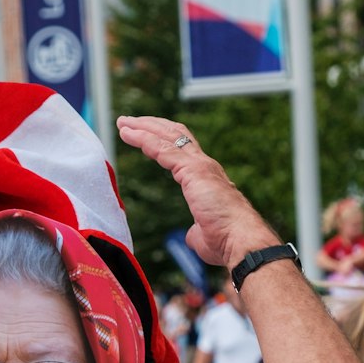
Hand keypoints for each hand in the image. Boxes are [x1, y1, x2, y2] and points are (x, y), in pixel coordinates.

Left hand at [116, 116, 278, 267]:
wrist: (240, 240)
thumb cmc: (225, 240)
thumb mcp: (203, 234)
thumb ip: (195, 229)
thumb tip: (191, 234)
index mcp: (206, 176)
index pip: (181, 148)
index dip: (160, 139)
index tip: (140, 135)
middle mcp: (204, 165)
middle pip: (174, 134)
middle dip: (149, 125)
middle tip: (127, 122)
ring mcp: (200, 165)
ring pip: (167, 136)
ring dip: (142, 128)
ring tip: (123, 123)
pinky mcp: (194, 170)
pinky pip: (164, 150)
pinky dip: (145, 140)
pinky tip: (130, 135)